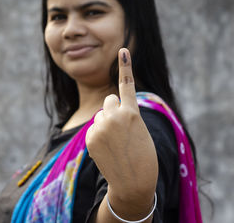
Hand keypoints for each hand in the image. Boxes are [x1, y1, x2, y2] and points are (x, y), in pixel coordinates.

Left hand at [85, 48, 157, 201]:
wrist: (133, 183)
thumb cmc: (143, 157)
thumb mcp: (140, 131)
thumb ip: (126, 116)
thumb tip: (108, 109)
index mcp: (133, 113)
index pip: (127, 85)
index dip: (125, 66)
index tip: (122, 50)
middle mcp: (115, 116)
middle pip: (109, 101)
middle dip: (113, 110)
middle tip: (122, 130)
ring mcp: (101, 127)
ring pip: (100, 115)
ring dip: (106, 124)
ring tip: (116, 143)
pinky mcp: (90, 138)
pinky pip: (93, 129)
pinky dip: (98, 137)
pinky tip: (107, 150)